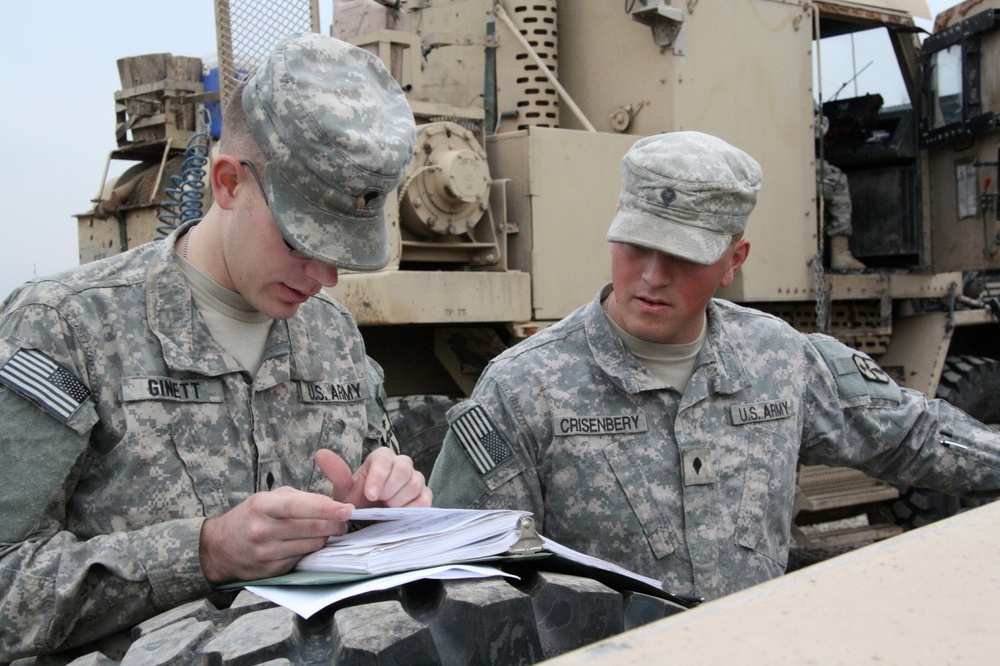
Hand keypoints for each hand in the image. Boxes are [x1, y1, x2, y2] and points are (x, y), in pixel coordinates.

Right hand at [199, 487, 353, 584]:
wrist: (220, 548)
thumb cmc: (251, 517)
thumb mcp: (269, 499)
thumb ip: (299, 499)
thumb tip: (332, 505)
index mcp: (262, 507)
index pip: (298, 507)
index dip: (325, 508)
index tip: (346, 509)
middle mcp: (262, 531)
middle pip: (310, 529)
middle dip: (334, 524)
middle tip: (346, 519)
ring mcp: (266, 553)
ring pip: (311, 545)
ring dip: (325, 537)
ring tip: (327, 529)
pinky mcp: (272, 571)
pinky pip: (303, 558)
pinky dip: (311, 549)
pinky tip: (309, 542)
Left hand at [315, 447, 431, 508]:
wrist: (370, 516)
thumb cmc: (357, 499)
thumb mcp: (344, 489)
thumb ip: (336, 472)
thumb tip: (319, 454)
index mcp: (382, 458)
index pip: (385, 460)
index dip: (378, 478)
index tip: (370, 495)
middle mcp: (401, 464)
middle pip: (403, 469)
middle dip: (390, 489)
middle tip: (379, 503)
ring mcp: (415, 478)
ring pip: (415, 483)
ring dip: (400, 500)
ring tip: (387, 509)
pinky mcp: (424, 494)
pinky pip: (425, 499)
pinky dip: (413, 508)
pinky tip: (400, 514)